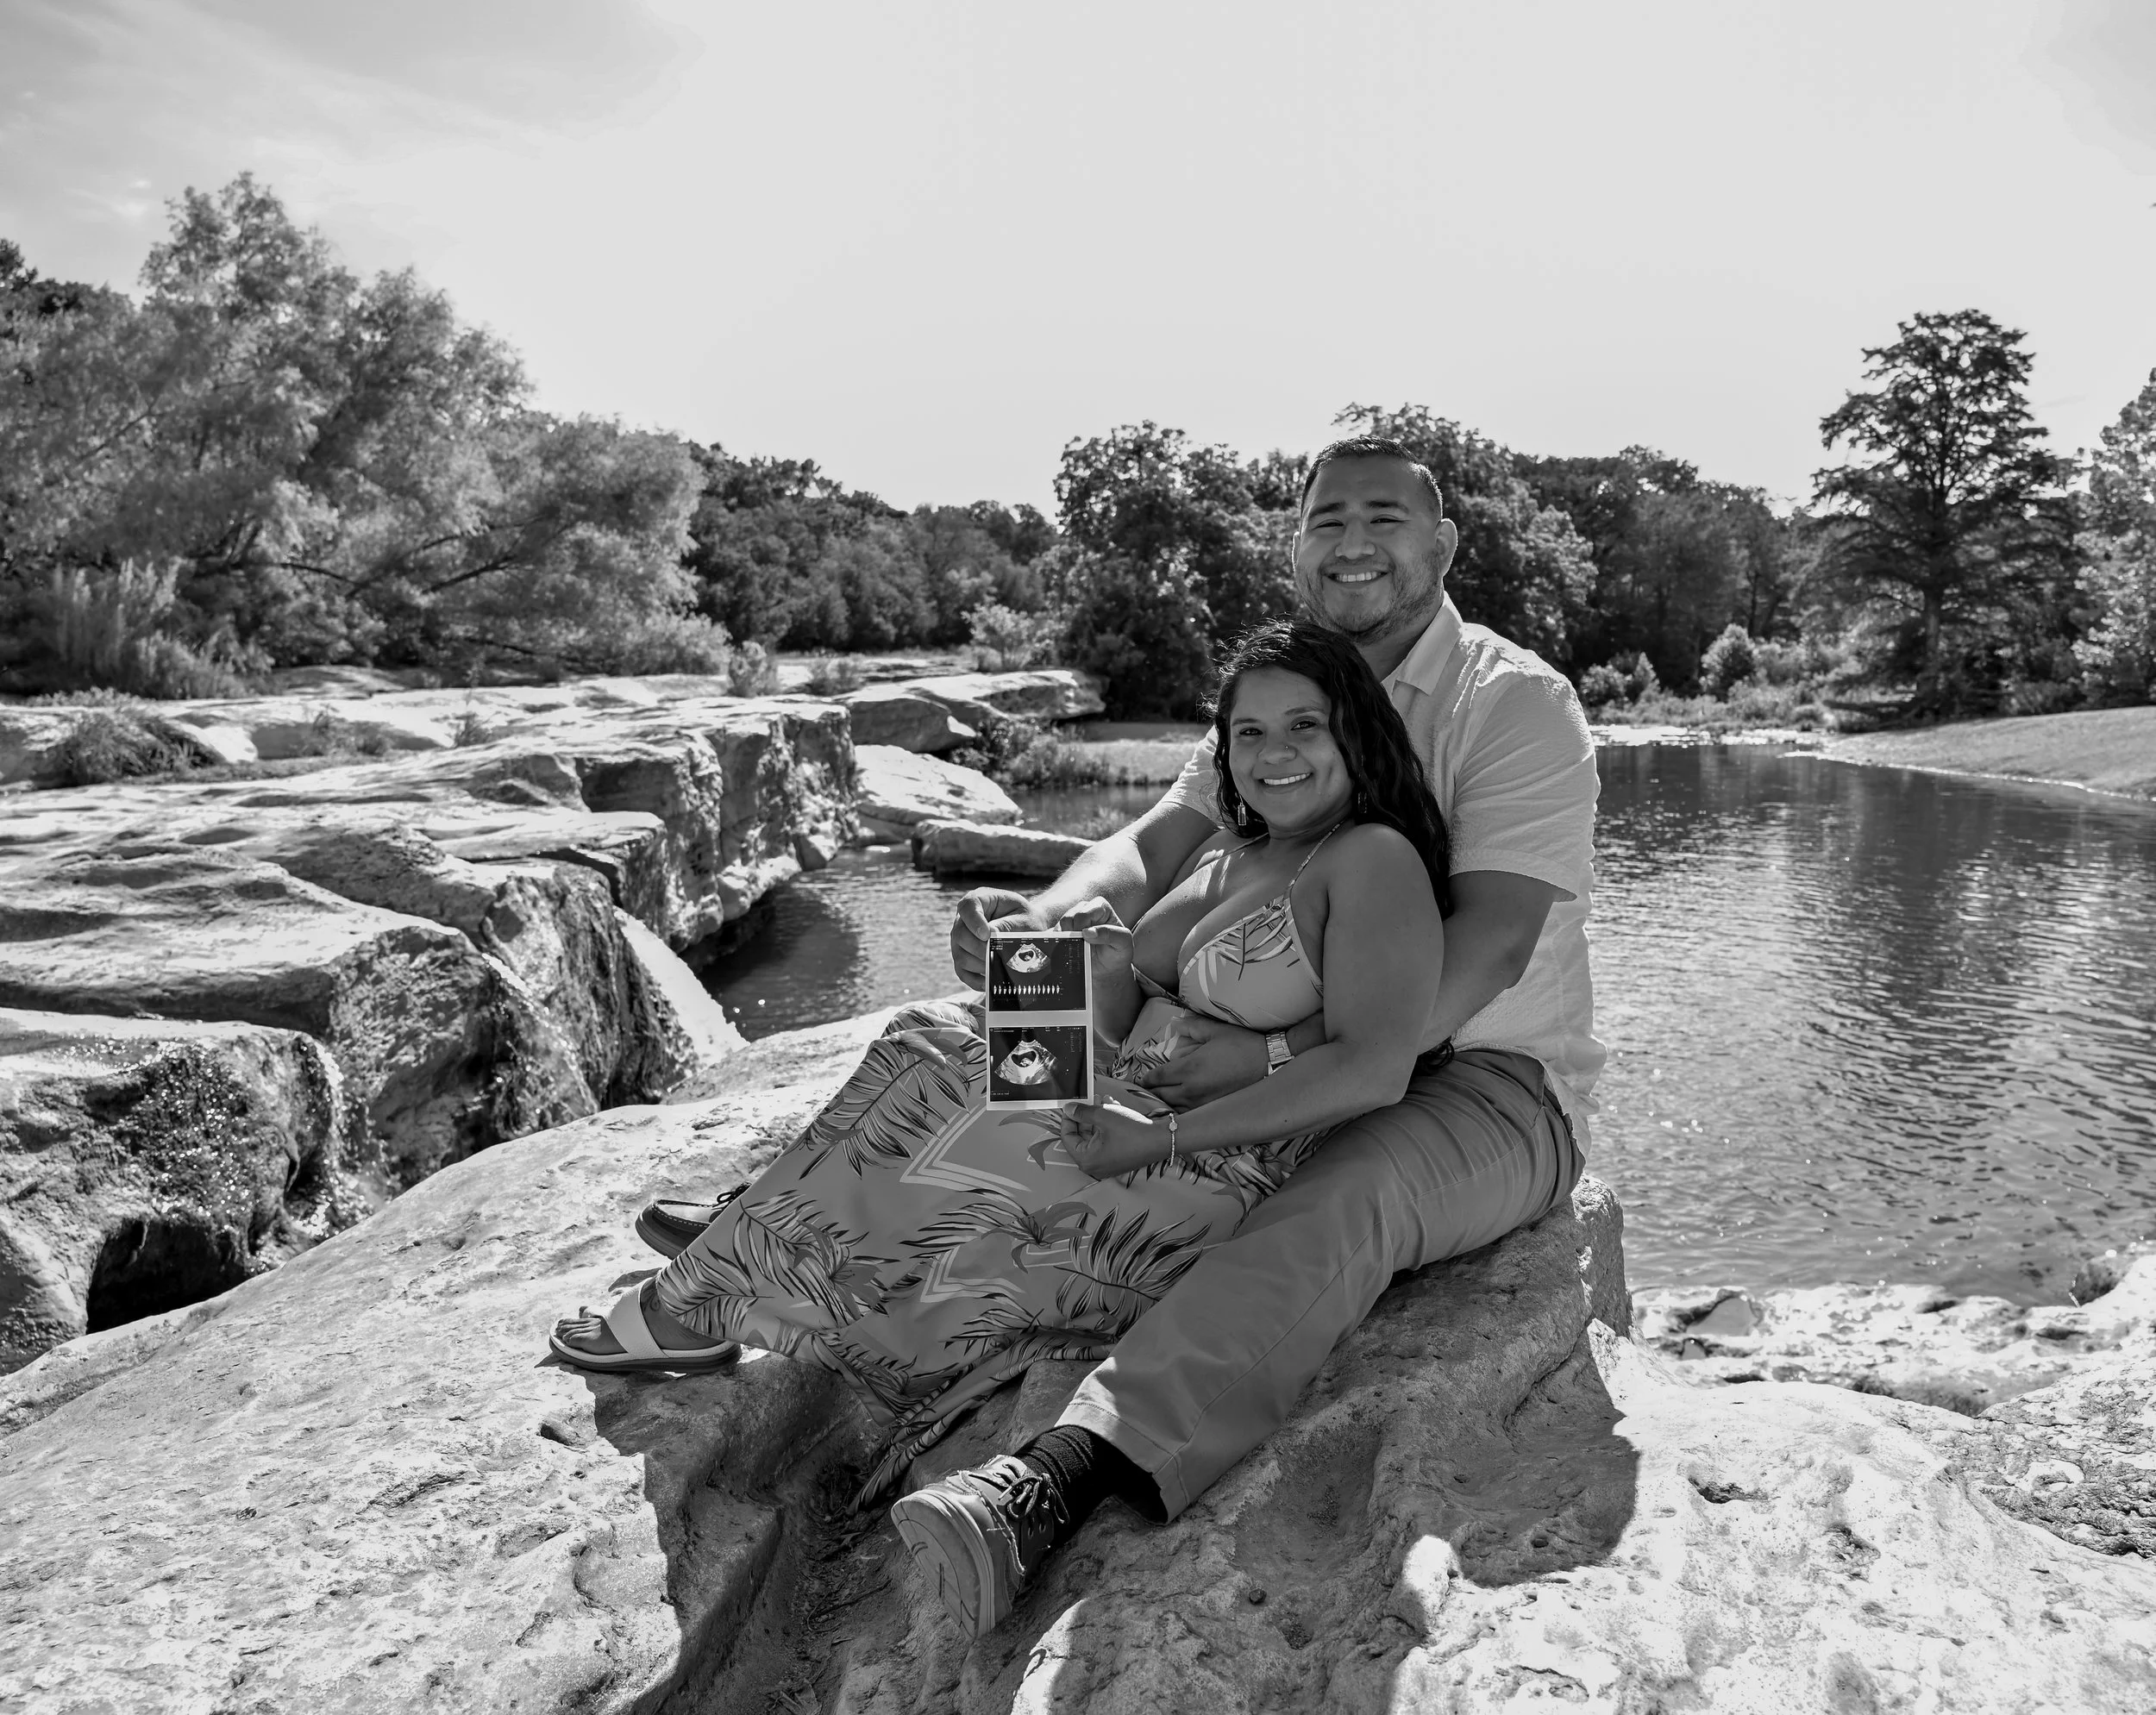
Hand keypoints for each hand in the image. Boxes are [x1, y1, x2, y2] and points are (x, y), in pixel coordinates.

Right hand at [949, 888, 1042, 988]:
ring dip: (978, 965)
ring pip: (959, 955)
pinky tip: (989, 982)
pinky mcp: (963, 957)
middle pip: (960, 935)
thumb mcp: (1023, 918)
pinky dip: (975, 980)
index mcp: (979, 900)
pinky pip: (962, 971)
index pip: (967, 907)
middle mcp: (964, 919)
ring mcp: (960, 939)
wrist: (1028, 928)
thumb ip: (1008, 924)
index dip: (974, 922)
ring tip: (997, 968)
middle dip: (979, 949)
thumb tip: (991, 934)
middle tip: (997, 956)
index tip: (987, 935)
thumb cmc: (1025, 919)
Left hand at [1055, 1102, 1170, 1180]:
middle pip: (1081, 1137)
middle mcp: (1095, 1165)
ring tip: (1103, 1100)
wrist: (1161, 1140)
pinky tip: (1113, 1107)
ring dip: (1097, 1117)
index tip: (1070, 1105)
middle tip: (1088, 1100)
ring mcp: (1107, 1163)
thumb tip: (1068, 1109)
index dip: (1068, 1118)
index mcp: (1086, 1159)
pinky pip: (1106, 1140)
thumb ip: (1082, 1112)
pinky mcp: (1118, 1158)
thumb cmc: (1132, 1131)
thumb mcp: (1103, 1116)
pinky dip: (1107, 1125)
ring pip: (1095, 1136)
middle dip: (1085, 1115)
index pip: (1067, 1137)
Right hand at [1056, 897, 1136, 1020]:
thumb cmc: (1118, 952)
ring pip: (1059, 926)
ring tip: (1074, 950)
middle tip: (1079, 946)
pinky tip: (1063, 951)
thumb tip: (1088, 932)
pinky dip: (1055, 944)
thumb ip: (1110, 934)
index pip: (1084, 912)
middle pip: (1068, 917)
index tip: (1085, 939)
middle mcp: (1084, 910)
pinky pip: (1053, 935)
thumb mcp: (1123, 943)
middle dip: (1072, 933)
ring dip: (1064, 940)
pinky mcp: (1063, 933)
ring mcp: (1072, 922)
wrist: (1108, 969)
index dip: (1082, 925)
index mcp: (1100, 907)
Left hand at [1128, 1014, 1268, 1110]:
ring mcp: (1202, 1103)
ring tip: (1156, 1100)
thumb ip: (1192, 1027)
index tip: (1138, 1079)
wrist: (1268, 1063)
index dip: (1145, 1079)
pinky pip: (1188, 1115)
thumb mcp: (1216, 1030)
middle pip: (1160, 1096)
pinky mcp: (1213, 1109)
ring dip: (1163, 1104)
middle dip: (1149, 1093)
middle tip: (1142, 1090)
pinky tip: (1178, 1108)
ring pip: (1173, 1109)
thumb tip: (1175, 1023)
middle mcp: (1191, 1089)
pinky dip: (1179, 1113)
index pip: (1156, 1078)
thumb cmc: (1242, 1044)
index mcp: (1188, 1069)